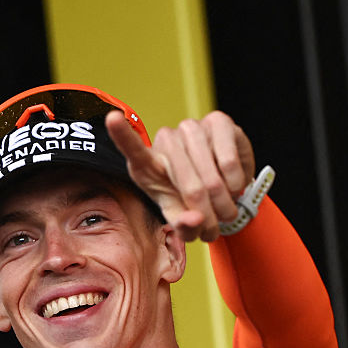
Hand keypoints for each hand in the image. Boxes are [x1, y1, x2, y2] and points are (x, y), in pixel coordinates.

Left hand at [106, 110, 255, 241]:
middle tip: (212, 228)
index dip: (122, 134)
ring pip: (213, 178)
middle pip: (190, 187)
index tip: (111, 118)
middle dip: (207, 216)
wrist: (218, 182)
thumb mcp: (178, 216)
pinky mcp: (219, 121)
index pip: (132, 148)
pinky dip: (236, 183)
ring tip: (224, 210)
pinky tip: (233, 186)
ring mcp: (191, 127)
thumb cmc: (187, 199)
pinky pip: (229, 162)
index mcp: (146, 163)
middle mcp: (166, 139)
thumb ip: (181, 225)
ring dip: (224, 204)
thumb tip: (196, 221)